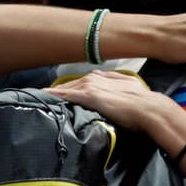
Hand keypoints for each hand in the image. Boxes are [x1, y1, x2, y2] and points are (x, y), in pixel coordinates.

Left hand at [46, 70, 177, 133]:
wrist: (149, 109)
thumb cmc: (142, 102)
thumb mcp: (130, 86)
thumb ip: (115, 82)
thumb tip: (102, 81)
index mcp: (103, 77)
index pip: (80, 82)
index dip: (69, 88)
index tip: (57, 93)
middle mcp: (94, 78)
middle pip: (69, 84)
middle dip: (57, 90)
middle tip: (41, 97)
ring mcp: (90, 86)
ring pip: (65, 88)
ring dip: (52, 93)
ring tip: (36, 98)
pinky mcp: (88, 96)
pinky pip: (65, 94)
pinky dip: (53, 96)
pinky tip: (42, 98)